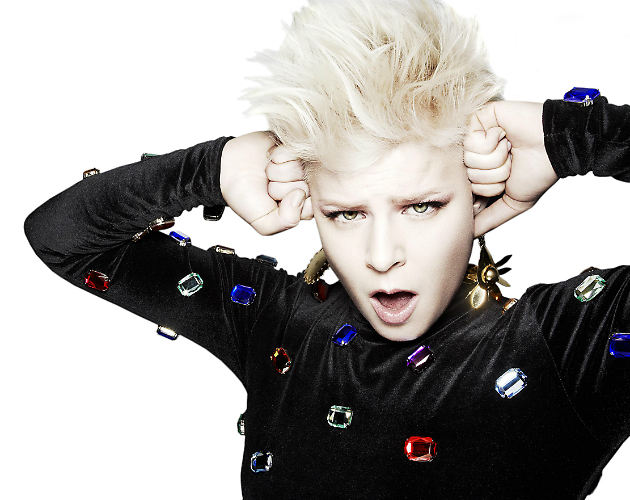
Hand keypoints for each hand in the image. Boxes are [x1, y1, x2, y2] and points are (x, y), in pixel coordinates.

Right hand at [220, 132, 313, 234]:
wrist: (227, 170)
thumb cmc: (246, 197)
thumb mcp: (264, 223)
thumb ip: (287, 221)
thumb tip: (301, 196)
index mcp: (304, 204)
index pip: (312, 206)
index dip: (291, 204)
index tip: (276, 201)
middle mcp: (307, 183)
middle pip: (306, 186)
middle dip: (281, 187)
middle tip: (268, 185)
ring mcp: (302, 162)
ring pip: (300, 167)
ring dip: (277, 170)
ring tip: (267, 172)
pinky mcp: (295, 144)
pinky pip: (294, 149)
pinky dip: (277, 154)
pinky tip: (269, 157)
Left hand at [464, 101, 558, 236]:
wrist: (557, 146)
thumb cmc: (537, 172)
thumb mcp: (512, 203)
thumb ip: (488, 219)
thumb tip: (467, 235)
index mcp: (479, 173)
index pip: (463, 192)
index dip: (483, 194)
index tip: (501, 187)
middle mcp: (473, 156)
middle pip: (465, 178)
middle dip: (493, 178)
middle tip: (511, 165)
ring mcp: (473, 137)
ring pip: (468, 161)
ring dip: (496, 160)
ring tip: (510, 150)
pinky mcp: (476, 119)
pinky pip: (471, 141)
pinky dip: (494, 144)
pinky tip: (505, 136)